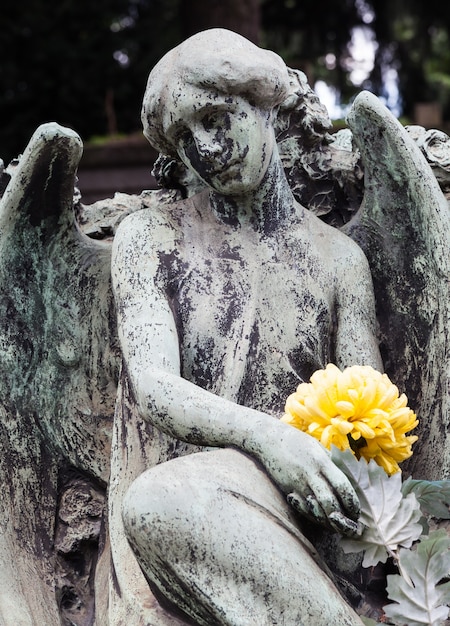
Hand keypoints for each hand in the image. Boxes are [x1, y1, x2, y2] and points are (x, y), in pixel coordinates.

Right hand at [250, 421, 359, 535]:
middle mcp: (310, 473)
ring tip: (337, 526)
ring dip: (328, 522)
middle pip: (330, 503)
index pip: (342, 486)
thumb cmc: (296, 441)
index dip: (352, 503)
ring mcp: (297, 483)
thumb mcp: (318, 447)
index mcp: (321, 461)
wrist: (268, 439)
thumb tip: (351, 478)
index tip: (357, 511)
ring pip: (316, 510)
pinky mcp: (287, 489)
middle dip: (343, 518)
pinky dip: (314, 516)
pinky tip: (321, 518)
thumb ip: (333, 462)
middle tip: (351, 525)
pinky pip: (303, 508)